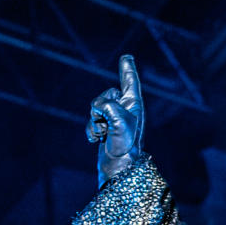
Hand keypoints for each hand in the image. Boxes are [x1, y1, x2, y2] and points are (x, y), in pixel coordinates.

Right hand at [86, 55, 145, 184]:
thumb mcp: (118, 118)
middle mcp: (127, 111)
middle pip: (105, 95)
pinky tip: (96, 140)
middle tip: (108, 124)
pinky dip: (91, 130)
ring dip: (95, 122)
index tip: (127, 57)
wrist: (120, 167)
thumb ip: (107, 104)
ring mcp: (116, 120)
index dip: (127, 69)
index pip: (130, 82)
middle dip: (100, 108)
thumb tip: (98, 109)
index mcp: (135, 105)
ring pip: (95, 109)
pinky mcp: (106, 129)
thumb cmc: (125, 144)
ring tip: (105, 134)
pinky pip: (91, 121)